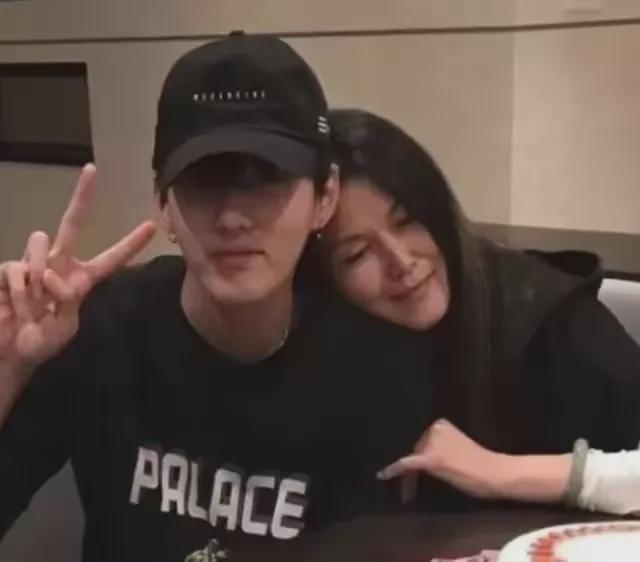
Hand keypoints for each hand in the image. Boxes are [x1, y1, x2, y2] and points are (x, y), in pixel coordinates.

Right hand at [0, 164, 155, 369]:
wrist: (8, 352)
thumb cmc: (41, 341)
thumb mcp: (65, 328)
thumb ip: (67, 302)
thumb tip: (53, 276)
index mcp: (81, 279)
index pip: (111, 258)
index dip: (130, 243)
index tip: (152, 225)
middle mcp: (59, 264)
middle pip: (72, 223)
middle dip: (82, 196)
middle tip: (92, 168)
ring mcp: (32, 263)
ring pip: (41, 240)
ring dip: (39, 274)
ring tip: (34, 304)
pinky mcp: (8, 268)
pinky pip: (18, 267)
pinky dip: (20, 291)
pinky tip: (15, 305)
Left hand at [377, 419, 508, 502]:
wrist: (496, 473)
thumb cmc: (480, 463)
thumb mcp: (456, 448)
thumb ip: (438, 447)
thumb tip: (416, 459)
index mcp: (441, 423)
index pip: (422, 441)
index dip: (418, 457)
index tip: (414, 471)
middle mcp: (434, 428)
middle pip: (416, 450)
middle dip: (414, 469)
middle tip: (411, 489)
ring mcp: (433, 443)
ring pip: (413, 460)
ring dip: (409, 477)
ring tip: (409, 492)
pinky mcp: (432, 459)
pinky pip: (407, 464)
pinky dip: (394, 470)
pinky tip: (382, 475)